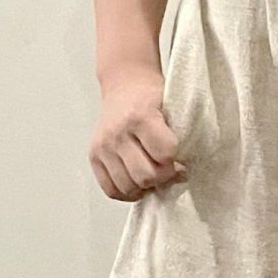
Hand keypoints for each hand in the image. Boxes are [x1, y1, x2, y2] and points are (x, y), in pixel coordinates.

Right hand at [89, 65, 188, 200]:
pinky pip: (110, 189)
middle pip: (145, 176)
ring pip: (128, 187)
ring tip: (155, 177)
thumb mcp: (171, 105)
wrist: (125, 84)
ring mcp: (103, 146)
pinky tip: (139, 185)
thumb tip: (182, 171)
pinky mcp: (93, 156)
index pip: (165, 154)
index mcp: (141, 116)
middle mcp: (118, 133)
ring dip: (146, 188)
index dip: (178, 163)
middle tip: (171, 172)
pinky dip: (127, 193)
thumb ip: (178, 134)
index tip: (183, 162)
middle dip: (163, 178)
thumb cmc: (152, 96)